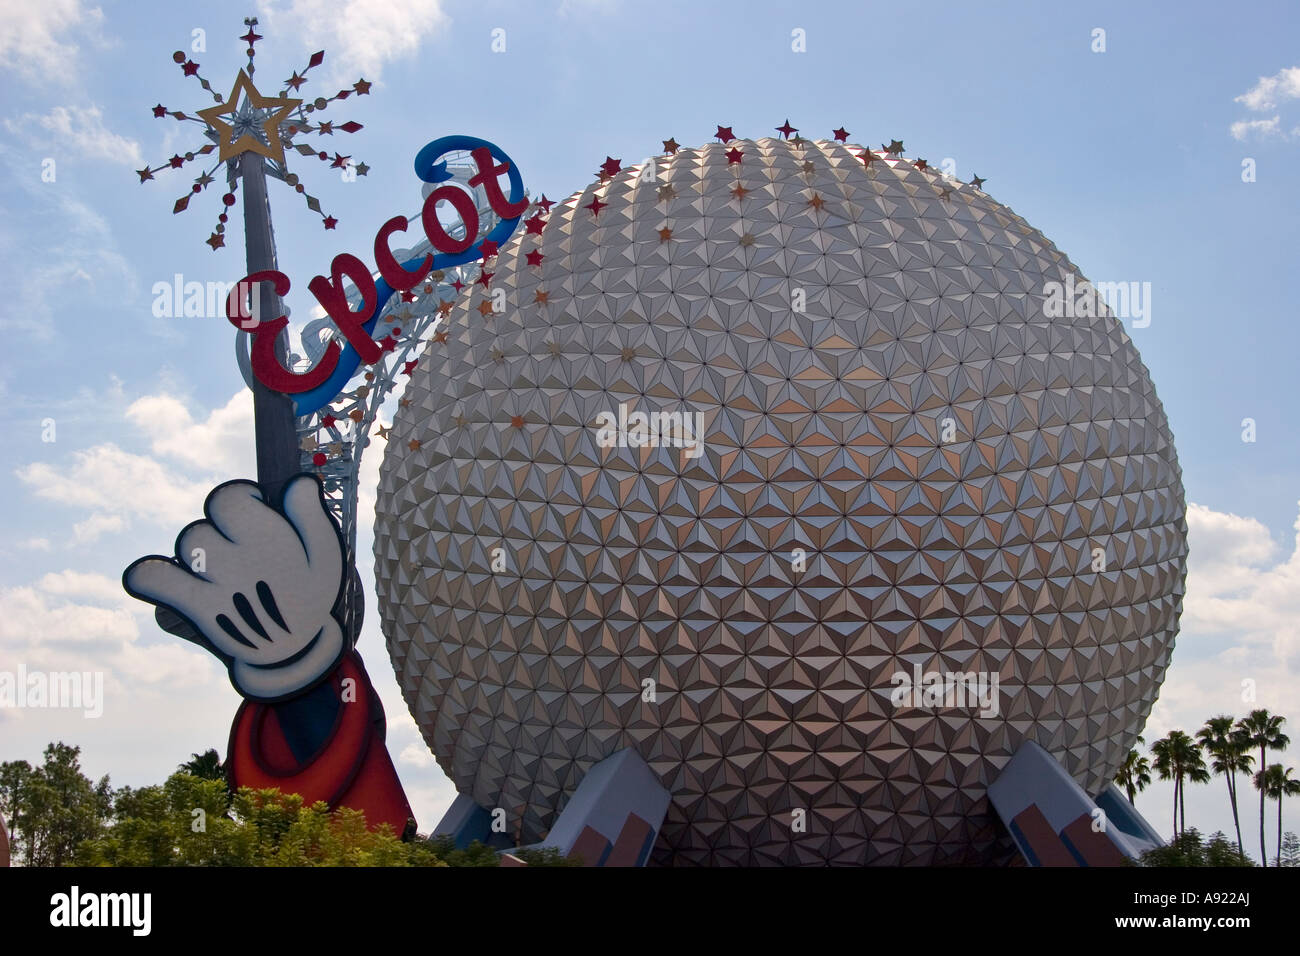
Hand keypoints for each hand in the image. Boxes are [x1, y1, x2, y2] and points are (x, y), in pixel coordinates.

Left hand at [124, 475, 346, 701]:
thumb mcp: (326, 556)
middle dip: (221, 532)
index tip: (254, 512)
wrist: (295, 652)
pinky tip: (147, 573)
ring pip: (187, 548)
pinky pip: (157, 582)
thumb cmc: (310, 597)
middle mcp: (237, 559)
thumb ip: (311, 515)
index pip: (228, 498)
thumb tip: (299, 482)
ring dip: (199, 554)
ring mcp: (214, 584)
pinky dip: (148, 575)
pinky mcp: (197, 607)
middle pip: (205, 525)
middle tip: (242, 552)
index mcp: (268, 541)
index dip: (240, 499)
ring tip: (220, 569)